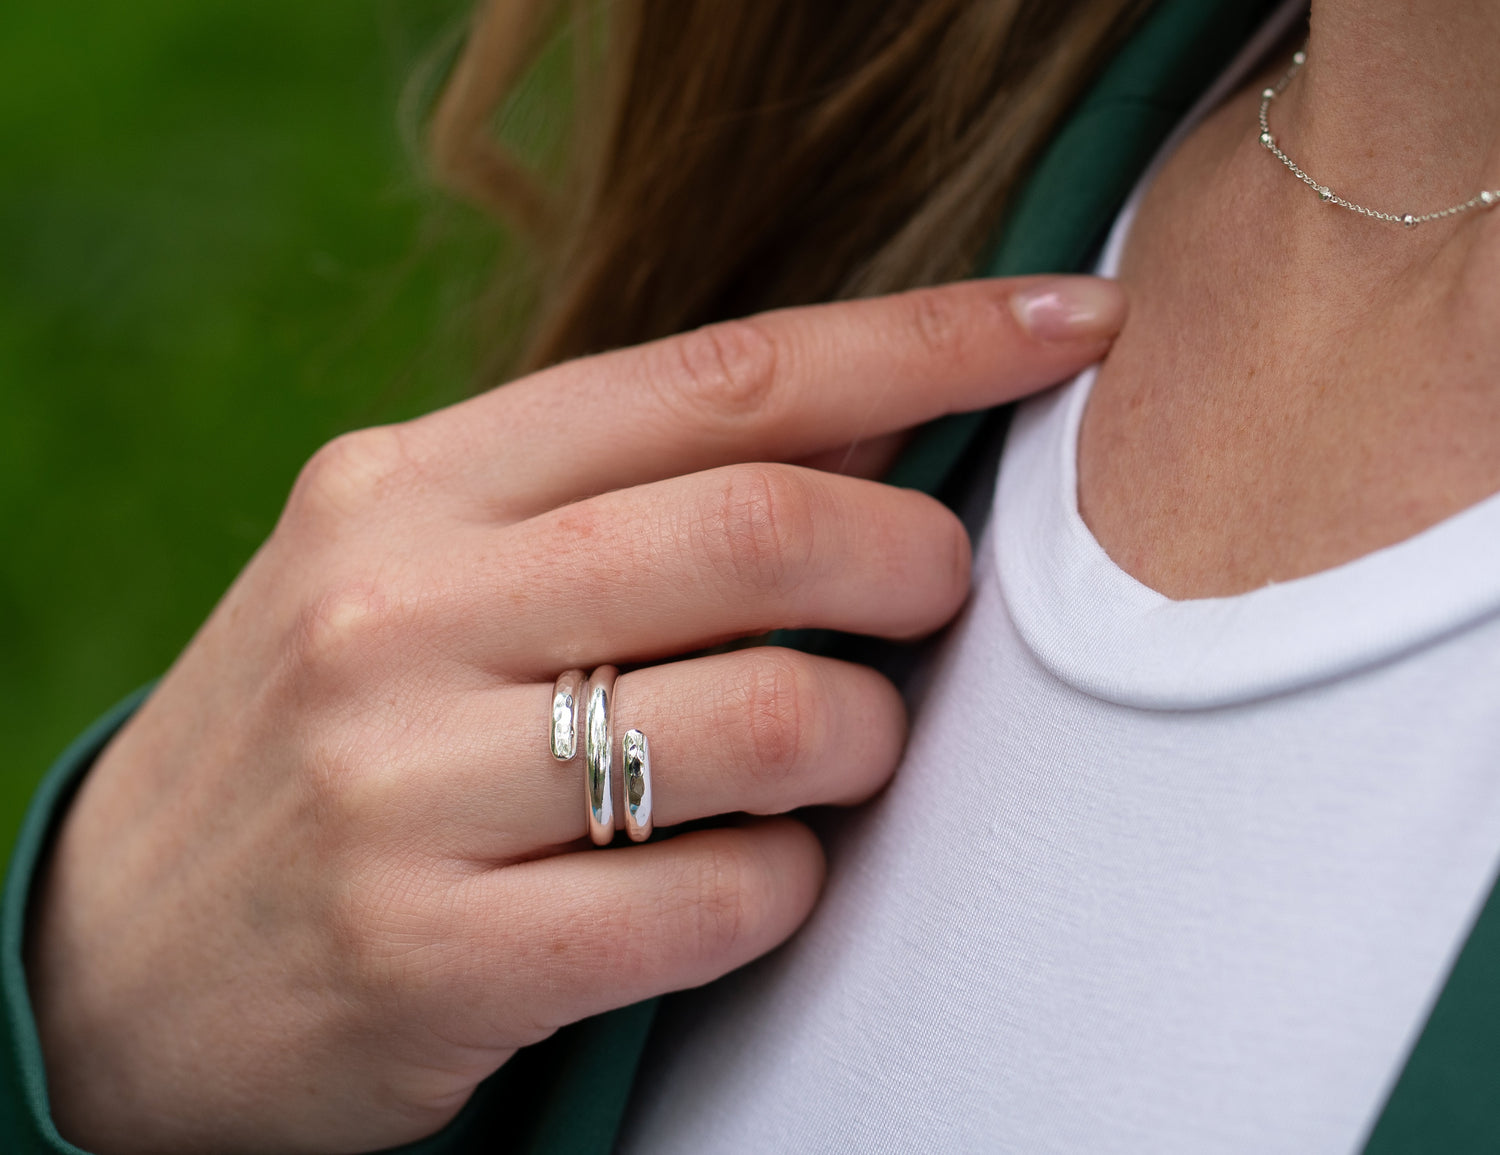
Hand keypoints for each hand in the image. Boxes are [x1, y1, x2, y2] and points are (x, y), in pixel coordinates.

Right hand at [26, 276, 1123, 1153]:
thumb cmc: (328, 730)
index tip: (1067, 325)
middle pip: (762, 529)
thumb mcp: (416, 567)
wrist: (119, 954)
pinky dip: (790, 884)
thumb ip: (608, 495)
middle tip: (939, 590)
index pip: (718, 377)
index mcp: (407, 484)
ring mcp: (402, 787)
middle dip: (913, 555)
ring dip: (862, 738)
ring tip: (839, 753)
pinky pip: (719, 901)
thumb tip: (871, 422)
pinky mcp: (434, 958)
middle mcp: (395, 611)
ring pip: (770, 722)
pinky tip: (757, 877)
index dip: (924, 340)